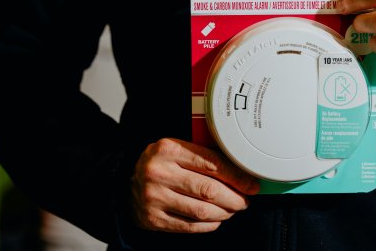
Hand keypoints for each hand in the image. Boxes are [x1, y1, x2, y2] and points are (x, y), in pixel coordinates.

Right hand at [130, 138, 260, 232]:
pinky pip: (190, 226)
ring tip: (232, 209)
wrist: (125, 182)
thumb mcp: (177, 149)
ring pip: (202, 211)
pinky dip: (209, 225)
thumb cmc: (161, 164)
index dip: (237, 177)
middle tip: (245, 200)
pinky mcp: (153, 219)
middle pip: (209, 190)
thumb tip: (242, 170)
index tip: (251, 184)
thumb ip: (204, 155)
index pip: (212, 164)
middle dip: (234, 198)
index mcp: (169, 149)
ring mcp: (154, 198)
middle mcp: (159, 173)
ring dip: (225, 213)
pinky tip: (217, 219)